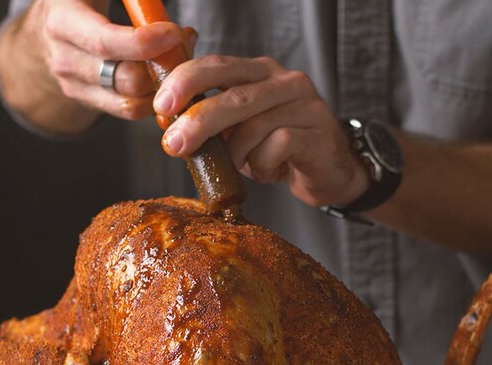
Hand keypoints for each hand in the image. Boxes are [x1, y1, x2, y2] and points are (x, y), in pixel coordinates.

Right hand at [25, 0, 195, 120]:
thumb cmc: (81, 0)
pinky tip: (164, 73)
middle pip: (125, 79)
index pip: (105, 43)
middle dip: (162, 65)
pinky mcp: (88, 100)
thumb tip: (152, 4)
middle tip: (182, 42)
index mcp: (63, 22)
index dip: (143, 43)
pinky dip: (155, 96)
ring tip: (176, 57)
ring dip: (163, 83)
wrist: (52, 26)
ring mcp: (75, 85)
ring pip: (131, 101)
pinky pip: (129, 109)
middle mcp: (64, 59)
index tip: (173, 33)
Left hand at [153, 55, 368, 206]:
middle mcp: (284, 81)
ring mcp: (305, 104)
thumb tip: (170, 128)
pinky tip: (269, 170)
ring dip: (237, 154)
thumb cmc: (279, 150)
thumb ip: (214, 121)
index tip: (161, 105)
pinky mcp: (317, 132)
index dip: (186, 81)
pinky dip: (263, 164)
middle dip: (199, 121)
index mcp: (260, 72)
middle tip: (175, 144)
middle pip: (234, 95)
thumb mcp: (241, 130)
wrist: (330, 172)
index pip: (218, 65)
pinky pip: (277, 146)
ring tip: (241, 166)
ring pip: (254, 126)